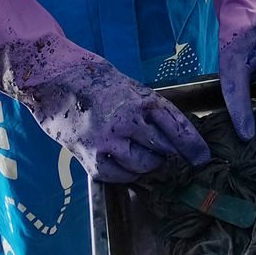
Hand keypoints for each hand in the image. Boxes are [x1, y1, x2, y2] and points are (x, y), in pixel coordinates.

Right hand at [0, 35, 210, 181]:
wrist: (51, 78)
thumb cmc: (91, 78)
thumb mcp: (126, 85)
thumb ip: (146, 108)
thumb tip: (170, 136)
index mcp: (140, 98)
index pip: (176, 125)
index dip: (193, 145)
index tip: (204, 159)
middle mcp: (127, 120)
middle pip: (163, 150)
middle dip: (172, 159)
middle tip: (176, 164)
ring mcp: (108, 141)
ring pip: (142, 167)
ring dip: (148, 167)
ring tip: (144, 159)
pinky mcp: (90, 157)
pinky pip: (118, 176)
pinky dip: (125, 174)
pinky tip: (123, 164)